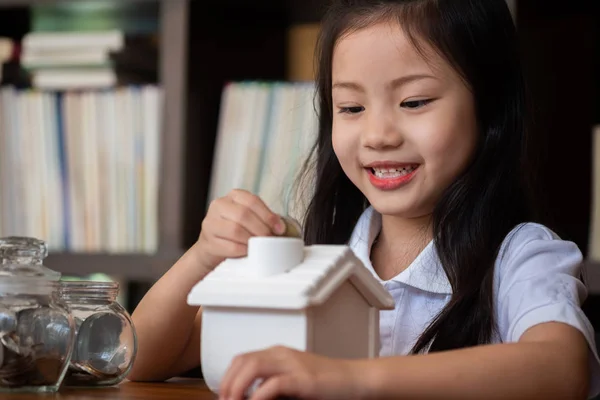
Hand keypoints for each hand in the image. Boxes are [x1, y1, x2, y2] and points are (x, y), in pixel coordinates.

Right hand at [193, 189, 285, 272]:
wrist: (213, 246)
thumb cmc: (237, 230)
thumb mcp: (250, 218)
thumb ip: (264, 219)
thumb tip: (281, 228)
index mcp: (234, 196)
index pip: (252, 201)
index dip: (268, 216)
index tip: (280, 229)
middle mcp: (219, 205)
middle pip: (243, 215)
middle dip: (261, 229)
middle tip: (270, 239)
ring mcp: (211, 223)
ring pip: (235, 230)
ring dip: (251, 240)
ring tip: (260, 246)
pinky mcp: (208, 241)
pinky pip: (230, 246)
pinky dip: (243, 250)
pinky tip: (248, 252)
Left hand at [219, 346, 362, 399]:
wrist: (355, 380)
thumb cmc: (327, 384)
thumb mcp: (293, 382)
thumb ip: (273, 386)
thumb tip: (249, 397)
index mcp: (278, 354)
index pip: (242, 359)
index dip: (228, 378)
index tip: (224, 396)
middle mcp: (282, 355)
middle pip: (243, 361)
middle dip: (228, 383)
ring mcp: (292, 365)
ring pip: (253, 366)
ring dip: (237, 387)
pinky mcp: (303, 379)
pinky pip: (273, 384)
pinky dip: (258, 396)